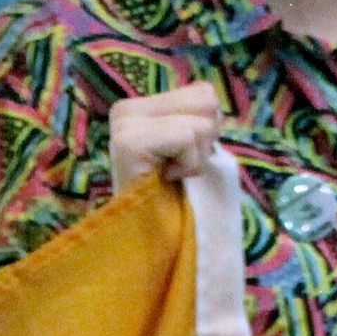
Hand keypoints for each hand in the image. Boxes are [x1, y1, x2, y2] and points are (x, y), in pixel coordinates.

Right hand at [105, 83, 221, 192]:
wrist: (149, 243)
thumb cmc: (172, 197)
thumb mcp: (185, 146)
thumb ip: (193, 115)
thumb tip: (211, 96)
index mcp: (139, 106)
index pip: (203, 93)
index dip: (206, 132)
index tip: (179, 159)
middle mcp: (126, 109)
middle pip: (206, 100)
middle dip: (204, 140)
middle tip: (178, 167)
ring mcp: (125, 124)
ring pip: (201, 120)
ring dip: (197, 156)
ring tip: (172, 175)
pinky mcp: (129, 141)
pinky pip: (188, 137)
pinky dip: (189, 164)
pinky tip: (167, 179)